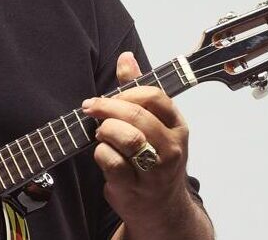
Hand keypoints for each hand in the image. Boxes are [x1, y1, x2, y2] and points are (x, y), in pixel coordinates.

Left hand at [82, 52, 193, 228]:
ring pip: (127, 138)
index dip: (126, 92)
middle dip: (107, 107)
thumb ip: (136, 91)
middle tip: (90, 108)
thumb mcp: (154, 125)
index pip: (155, 97)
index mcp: (177, 127)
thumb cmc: (155, 160)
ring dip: (105, 131)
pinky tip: (102, 154)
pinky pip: (112, 162)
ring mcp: (155, 171)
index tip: (109, 96)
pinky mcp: (135, 188)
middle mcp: (171, 148)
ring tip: (100, 133)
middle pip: (137, 116)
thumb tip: (126, 57)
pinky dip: (100, 153)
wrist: (162, 210)